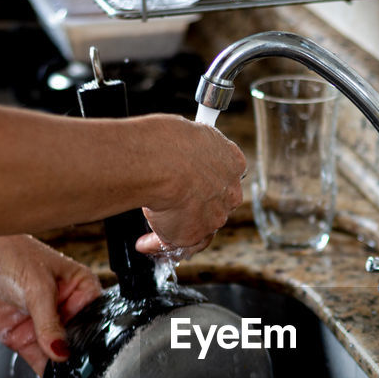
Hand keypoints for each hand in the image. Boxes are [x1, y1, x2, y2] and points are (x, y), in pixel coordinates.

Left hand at [0, 236, 101, 375]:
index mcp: (82, 289)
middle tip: (72, 365)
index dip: (93, 336)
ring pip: (59, 354)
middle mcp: (67, 308)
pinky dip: (45, 371)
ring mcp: (46, 325)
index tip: (88, 353)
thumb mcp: (37, 287)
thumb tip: (60, 352)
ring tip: (62, 374)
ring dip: (61, 366)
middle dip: (75, 354)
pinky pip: (40, 359)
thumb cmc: (10, 254)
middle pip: (79, 340)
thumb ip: (49, 323)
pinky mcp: (26, 336)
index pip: (95, 319)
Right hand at [133, 117, 245, 257]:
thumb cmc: (172, 140)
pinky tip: (146, 243)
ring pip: (198, 228)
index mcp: (232, 162)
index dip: (205, 180)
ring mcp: (213, 217)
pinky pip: (175, 243)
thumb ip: (188, 146)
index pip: (222, 176)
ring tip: (157, 231)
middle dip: (194, 208)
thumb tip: (174, 145)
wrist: (166, 161)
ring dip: (177, 229)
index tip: (191, 180)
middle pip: (213, 205)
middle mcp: (229, 193)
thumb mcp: (188, 133)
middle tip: (173, 208)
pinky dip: (158, 243)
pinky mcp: (193, 234)